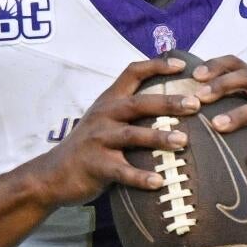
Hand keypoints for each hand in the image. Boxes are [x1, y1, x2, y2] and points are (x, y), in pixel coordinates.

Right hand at [17, 57, 196, 207]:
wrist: (52, 174)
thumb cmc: (88, 147)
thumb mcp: (103, 120)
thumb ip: (128, 111)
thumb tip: (171, 104)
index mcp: (108, 101)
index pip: (132, 73)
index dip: (156, 65)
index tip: (181, 66)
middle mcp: (103, 116)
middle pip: (137, 103)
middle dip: (167, 103)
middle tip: (194, 105)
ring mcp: (98, 140)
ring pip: (132, 135)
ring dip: (159, 137)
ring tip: (183, 142)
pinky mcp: (95, 166)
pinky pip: (122, 171)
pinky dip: (141, 176)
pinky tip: (159, 181)